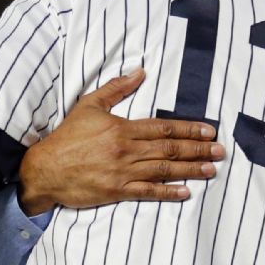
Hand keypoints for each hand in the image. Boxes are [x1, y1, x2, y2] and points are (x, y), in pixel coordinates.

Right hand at [17, 68, 223, 214]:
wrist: (45, 169)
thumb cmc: (66, 137)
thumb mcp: (89, 106)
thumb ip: (116, 88)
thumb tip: (140, 72)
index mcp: (123, 128)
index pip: (164, 127)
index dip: (189, 129)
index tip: (209, 131)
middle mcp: (127, 150)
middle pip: (170, 148)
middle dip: (198, 150)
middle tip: (220, 151)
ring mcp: (122, 172)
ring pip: (164, 169)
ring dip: (190, 170)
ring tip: (211, 170)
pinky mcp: (116, 191)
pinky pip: (147, 192)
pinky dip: (167, 192)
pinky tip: (185, 192)